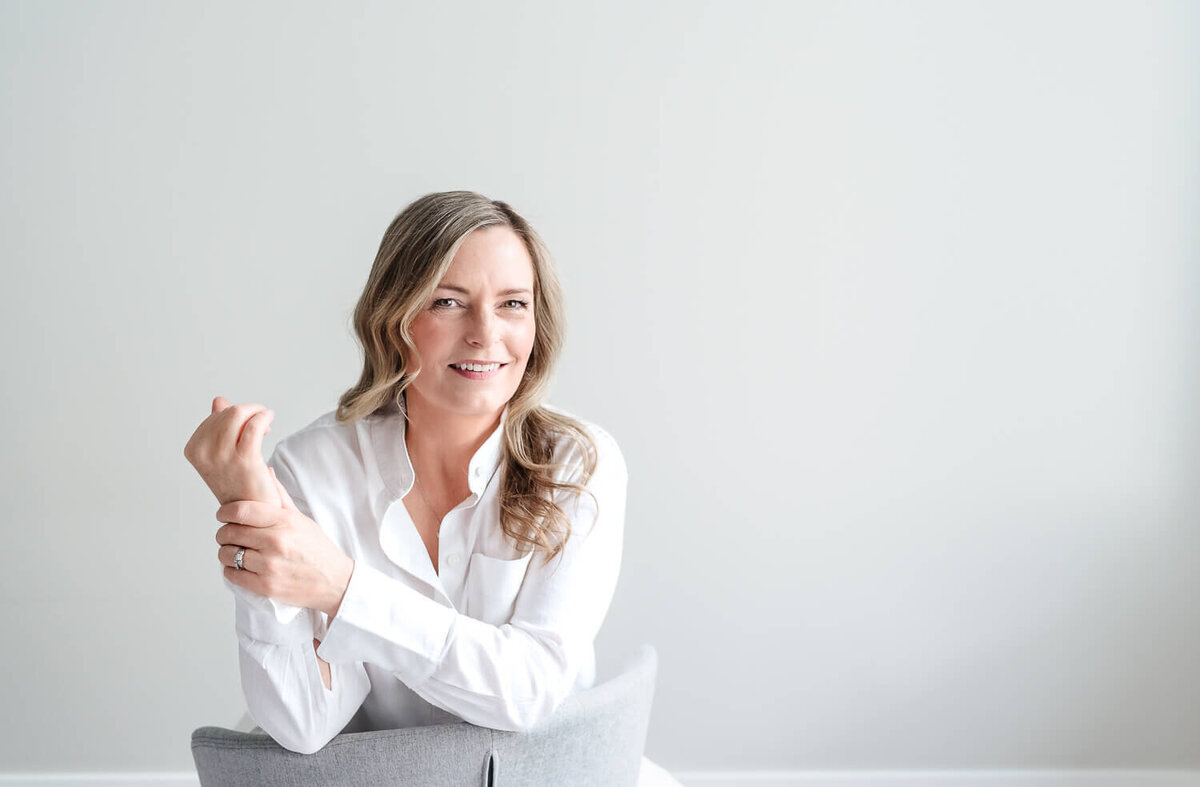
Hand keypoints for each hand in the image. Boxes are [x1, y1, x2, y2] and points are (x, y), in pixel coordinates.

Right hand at [184, 396, 280, 505]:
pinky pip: (254, 425)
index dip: (234, 416)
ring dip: (256, 411)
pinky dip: (263, 417)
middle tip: (261, 421)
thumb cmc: (240, 482)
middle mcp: (202, 453)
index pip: (216, 417)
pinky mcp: (244, 460)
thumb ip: (219, 426)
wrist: (253, 513)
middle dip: (247, 412)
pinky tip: (269, 418)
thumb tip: (218, 401)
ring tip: (266, 418)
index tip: (247, 425)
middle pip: (228, 413)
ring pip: (239, 414)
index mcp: (193, 450)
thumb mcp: (223, 453)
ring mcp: (222, 457)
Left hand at [216, 469, 353, 617]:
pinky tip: (240, 566)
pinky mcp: (265, 586)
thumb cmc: (317, 549)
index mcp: (284, 521)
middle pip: (229, 532)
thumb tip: (266, 471)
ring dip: (226, 552)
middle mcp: (275, 541)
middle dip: (224, 533)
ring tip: (235, 551)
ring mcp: (270, 565)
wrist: (334, 581)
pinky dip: (231, 570)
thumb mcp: (301, 518)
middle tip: (228, 535)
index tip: (222, 515)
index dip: (225, 512)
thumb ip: (280, 496)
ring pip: (227, 554)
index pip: (241, 511)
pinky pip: (232, 574)